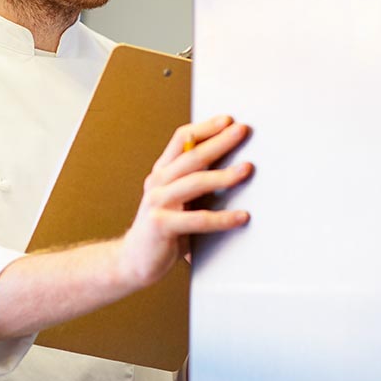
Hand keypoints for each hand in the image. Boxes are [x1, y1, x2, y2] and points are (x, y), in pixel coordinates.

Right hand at [117, 115, 252, 289]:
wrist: (134, 260)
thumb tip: (234, 164)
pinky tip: (241, 217)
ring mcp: (157, 202)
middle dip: (219, 141)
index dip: (205, 127)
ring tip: (246, 169)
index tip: (227, 120)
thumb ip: (195, 181)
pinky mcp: (161, 225)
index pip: (182, 138)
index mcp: (162, 171)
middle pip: (192, 155)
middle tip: (241, 131)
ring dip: (223, 175)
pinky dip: (222, 218)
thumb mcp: (177, 199)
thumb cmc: (164, 228)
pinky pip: (197, 219)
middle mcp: (158, 182)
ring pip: (195, 183)